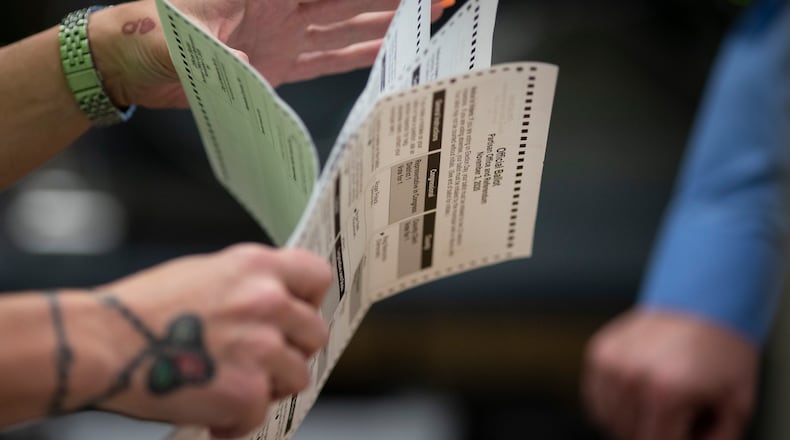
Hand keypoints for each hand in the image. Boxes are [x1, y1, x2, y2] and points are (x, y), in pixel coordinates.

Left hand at [89, 0, 446, 108]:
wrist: (130, 60)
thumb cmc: (150, 33)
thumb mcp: (188, 33)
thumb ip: (226, 50)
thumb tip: (253, 65)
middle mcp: (282, 7)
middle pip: (351, 0)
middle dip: (394, 1)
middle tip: (436, 1)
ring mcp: (283, 35)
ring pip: (345, 26)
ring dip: (384, 24)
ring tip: (421, 23)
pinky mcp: (277, 63)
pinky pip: (326, 57)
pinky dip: (355, 55)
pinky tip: (382, 53)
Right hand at [92, 243, 330, 437]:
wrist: (102, 344)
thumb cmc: (140, 311)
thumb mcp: (203, 274)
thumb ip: (246, 286)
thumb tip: (274, 304)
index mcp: (255, 266)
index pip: (317, 276)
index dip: (311, 300)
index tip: (298, 316)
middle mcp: (266, 301)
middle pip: (314, 333)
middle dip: (291, 351)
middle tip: (261, 363)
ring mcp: (261, 345)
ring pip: (297, 376)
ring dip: (269, 387)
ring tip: (231, 388)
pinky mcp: (249, 389)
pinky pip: (262, 412)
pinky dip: (238, 420)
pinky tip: (213, 414)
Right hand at [583, 309, 756, 439]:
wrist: (706, 300)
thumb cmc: (723, 350)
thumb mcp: (736, 404)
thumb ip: (714, 438)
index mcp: (664, 392)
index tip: (684, 431)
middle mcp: (630, 376)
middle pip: (628, 435)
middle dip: (653, 432)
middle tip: (677, 416)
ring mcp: (610, 363)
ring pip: (606, 420)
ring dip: (630, 420)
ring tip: (657, 403)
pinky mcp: (599, 352)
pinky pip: (594, 399)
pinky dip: (611, 405)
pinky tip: (636, 396)